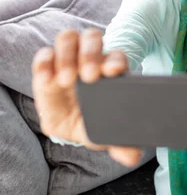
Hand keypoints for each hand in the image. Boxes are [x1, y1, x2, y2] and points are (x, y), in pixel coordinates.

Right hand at [31, 29, 142, 166]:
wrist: (72, 124)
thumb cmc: (95, 122)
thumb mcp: (107, 132)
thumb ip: (121, 143)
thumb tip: (133, 157)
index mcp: (111, 70)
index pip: (116, 57)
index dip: (115, 61)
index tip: (114, 72)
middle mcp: (90, 59)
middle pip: (93, 38)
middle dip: (91, 53)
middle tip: (89, 76)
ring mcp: (68, 59)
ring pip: (69, 38)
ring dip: (68, 54)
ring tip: (67, 80)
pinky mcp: (47, 67)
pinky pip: (45, 54)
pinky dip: (45, 61)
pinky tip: (47, 77)